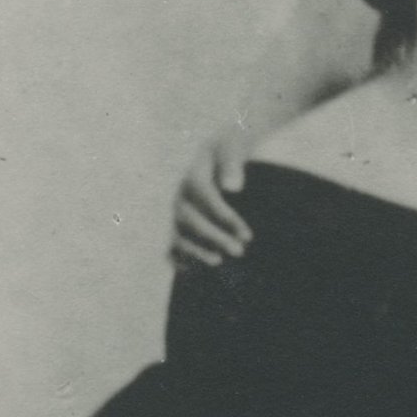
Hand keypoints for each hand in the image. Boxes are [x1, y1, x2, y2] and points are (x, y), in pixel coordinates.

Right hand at [171, 130, 254, 267]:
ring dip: (193, 249)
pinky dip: (175, 253)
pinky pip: (168, 238)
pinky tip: (189, 268)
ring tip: (217, 261)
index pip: (207, 197)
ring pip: (174, 231)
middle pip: (189, 217)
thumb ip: (232, 165)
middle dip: (213, 236)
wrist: (213, 150)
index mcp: (191, 172)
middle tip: (240, 252)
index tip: (248, 236)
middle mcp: (177, 191)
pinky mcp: (172, 217)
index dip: (226, 217)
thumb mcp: (233, 148)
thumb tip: (233, 188)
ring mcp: (172, 205)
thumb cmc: (227, 147)